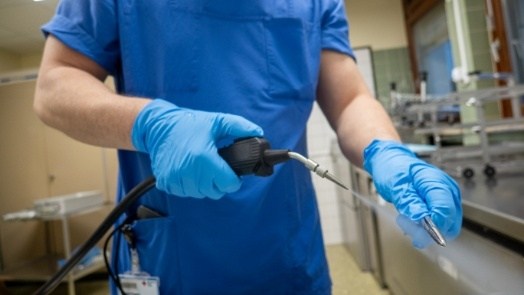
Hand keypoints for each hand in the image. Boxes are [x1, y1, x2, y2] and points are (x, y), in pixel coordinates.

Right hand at [131, 99, 263, 198]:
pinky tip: (189, 172)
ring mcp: (176, 178)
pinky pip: (184, 193)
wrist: (159, 126)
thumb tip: (259, 132)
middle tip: (216, 169)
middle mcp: (189, 171)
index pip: (228, 184)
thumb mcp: (217, 121)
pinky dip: (189, 186)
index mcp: (204, 157)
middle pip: (214, 192)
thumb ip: (240, 127)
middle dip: (219, 182)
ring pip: (199, 194)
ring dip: (204, 185)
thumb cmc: (189, 123)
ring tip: (202, 170)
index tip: (232, 173)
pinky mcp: (166, 181)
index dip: (234, 180)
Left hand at [363, 139, 461, 246]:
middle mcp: (448, 190)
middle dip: (427, 231)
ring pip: (447, 227)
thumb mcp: (396, 186)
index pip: (445, 211)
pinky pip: (441, 224)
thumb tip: (422, 219)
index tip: (415, 232)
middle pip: (449, 223)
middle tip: (404, 222)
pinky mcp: (445, 204)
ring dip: (426, 230)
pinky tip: (413, 219)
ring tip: (406, 218)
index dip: (432, 227)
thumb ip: (410, 202)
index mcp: (437, 182)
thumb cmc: (394, 169)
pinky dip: (427, 227)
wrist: (393, 162)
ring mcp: (449, 198)